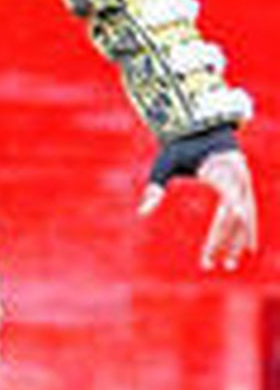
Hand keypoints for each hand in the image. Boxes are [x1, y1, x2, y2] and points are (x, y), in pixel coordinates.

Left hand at [138, 148, 258, 270]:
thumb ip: (155, 187)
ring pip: (245, 220)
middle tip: (211, 266)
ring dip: (237, 242)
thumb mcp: (166, 163)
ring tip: (227, 265)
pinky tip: (242, 249)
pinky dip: (244, 231)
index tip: (208, 256)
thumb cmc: (181, 144)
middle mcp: (240, 181)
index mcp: (224, 175)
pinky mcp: (244, 187)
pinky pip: (247, 213)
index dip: (220, 237)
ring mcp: (245, 184)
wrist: (202, 123)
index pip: (228, 214)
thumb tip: (140, 213)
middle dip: (225, 244)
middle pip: (238, 221)